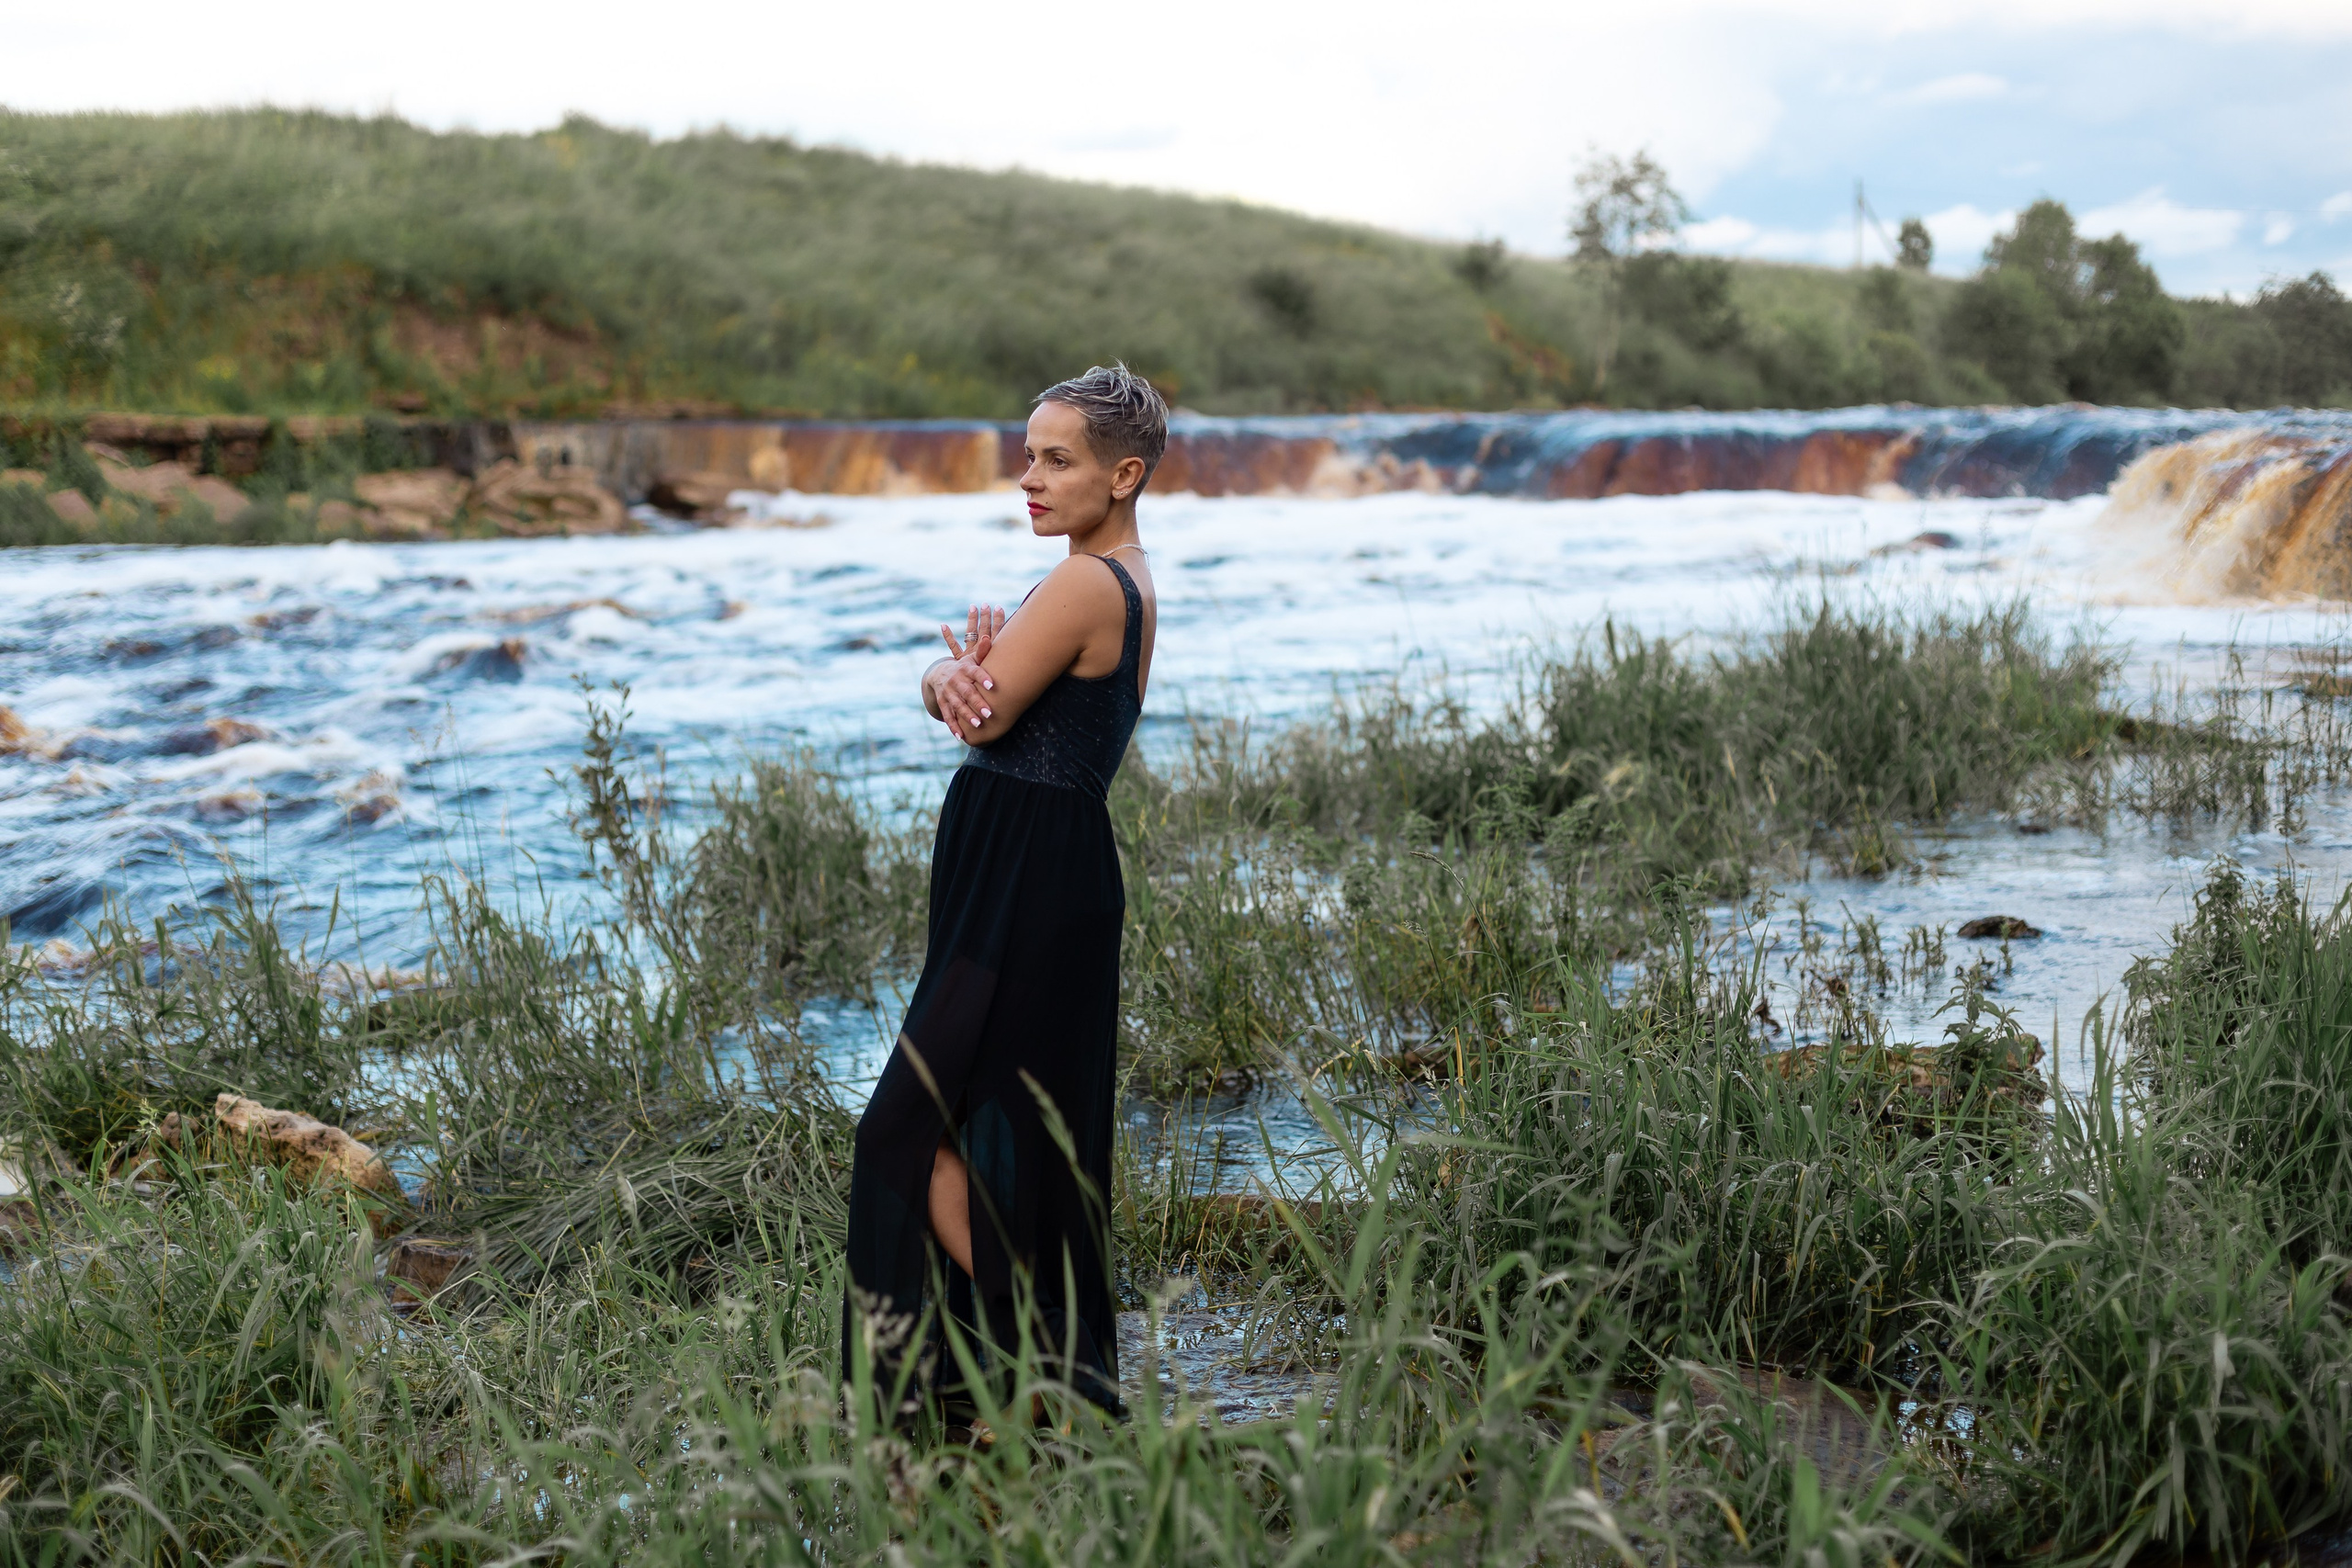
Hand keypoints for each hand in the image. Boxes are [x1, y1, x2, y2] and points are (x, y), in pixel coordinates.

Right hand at [929, 604, 1003, 737]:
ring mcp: (947, 693)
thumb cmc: (963, 667)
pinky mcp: (943, 704)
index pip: (974, 672)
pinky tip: (960, 737)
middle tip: (989, 713)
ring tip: (978, 725)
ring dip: (967, 716)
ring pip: (957, 706)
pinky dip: (953, 727)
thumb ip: (982, 652)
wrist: (938, 673)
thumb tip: (988, 638)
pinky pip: (948, 716)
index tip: (992, 685)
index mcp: (964, 669)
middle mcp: (954, 681)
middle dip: (977, 702)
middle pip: (966, 692)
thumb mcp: (970, 659)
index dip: (982, 678)